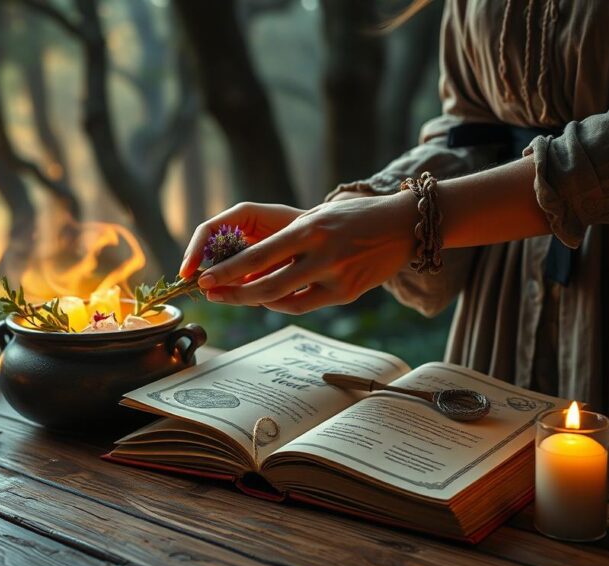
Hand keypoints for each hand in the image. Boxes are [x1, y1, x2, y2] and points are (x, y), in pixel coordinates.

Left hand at [198, 192, 417, 313]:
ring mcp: (336, 276)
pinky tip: (267, 298)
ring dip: (254, 301)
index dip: (228, 271)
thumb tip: (246, 261)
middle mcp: (321, 253)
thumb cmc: (352, 218)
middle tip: (211, 294)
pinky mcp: (347, 294)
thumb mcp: (317, 216)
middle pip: (267, 284)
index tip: (204, 278)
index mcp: (309, 229)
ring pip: (283, 300)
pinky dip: (281, 303)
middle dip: (234, 292)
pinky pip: (303, 305)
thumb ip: (286, 238)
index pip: (259, 254)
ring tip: (235, 296)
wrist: (404, 225)